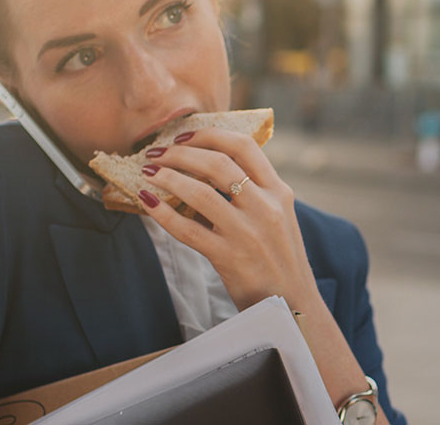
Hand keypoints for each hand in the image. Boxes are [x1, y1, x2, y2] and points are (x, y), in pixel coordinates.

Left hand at [138, 128, 317, 310]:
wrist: (292, 305)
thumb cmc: (279, 259)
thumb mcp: (280, 217)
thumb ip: (255, 192)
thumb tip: (209, 167)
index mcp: (279, 192)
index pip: (244, 146)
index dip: (209, 135)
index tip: (184, 136)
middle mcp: (266, 208)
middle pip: (217, 163)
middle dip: (180, 153)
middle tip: (157, 152)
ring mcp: (247, 233)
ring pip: (199, 193)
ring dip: (167, 177)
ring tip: (148, 173)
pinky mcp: (229, 258)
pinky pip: (187, 229)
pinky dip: (162, 213)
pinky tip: (147, 203)